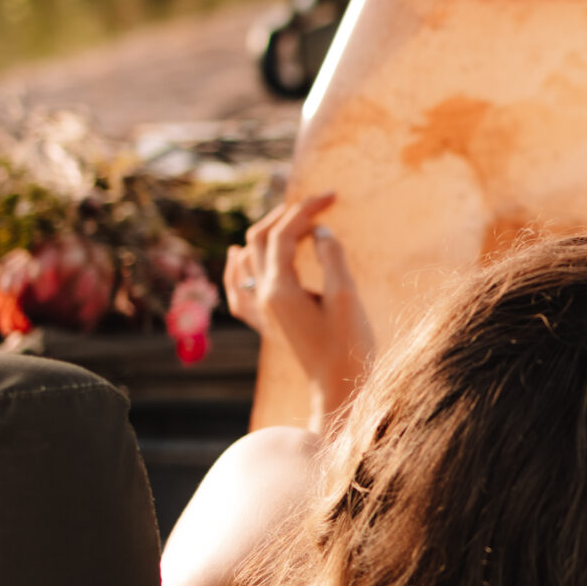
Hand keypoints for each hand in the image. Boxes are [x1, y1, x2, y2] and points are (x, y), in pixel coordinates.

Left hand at [223, 193, 373, 428]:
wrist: (338, 389)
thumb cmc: (348, 346)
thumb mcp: (346, 297)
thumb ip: (332, 258)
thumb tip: (319, 231)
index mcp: (280, 288)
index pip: (285, 233)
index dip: (307, 209)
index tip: (333, 196)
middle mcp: (262, 297)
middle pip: (261, 239)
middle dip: (287, 215)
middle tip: (318, 205)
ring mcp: (261, 311)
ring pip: (248, 258)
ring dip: (268, 233)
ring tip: (290, 220)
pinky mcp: (267, 322)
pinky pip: (238, 288)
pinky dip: (238, 267)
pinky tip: (239, 256)